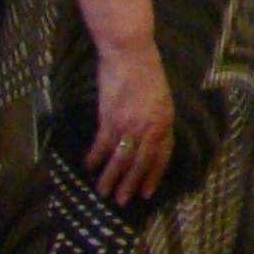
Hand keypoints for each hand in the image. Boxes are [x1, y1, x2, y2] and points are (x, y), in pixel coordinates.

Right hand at [89, 40, 177, 204]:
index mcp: (165, 120)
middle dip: (131, 184)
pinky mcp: (111, 118)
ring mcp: (131, 124)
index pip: (162, 155)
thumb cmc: (145, 69)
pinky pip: (103, 144)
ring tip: (103, 192)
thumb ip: (155, 116)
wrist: (130, 52)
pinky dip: (95, 157)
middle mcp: (151, 126)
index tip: (147, 192)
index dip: (153, 175)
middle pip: (142, 163)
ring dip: (111, 177)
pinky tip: (88, 165)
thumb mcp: (159, 95)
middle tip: (122, 201)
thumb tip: (148, 135)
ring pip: (122, 159)